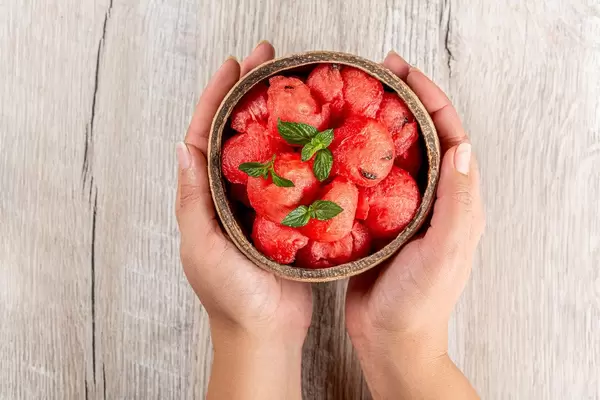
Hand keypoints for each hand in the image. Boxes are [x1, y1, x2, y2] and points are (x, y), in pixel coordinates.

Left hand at [175, 42, 310, 399]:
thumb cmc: (230, 297)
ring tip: (296, 84)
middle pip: (240, 132)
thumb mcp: (202, 247)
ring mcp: (264, 203)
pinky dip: (304, 148)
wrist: (265, 332)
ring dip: (280, 114)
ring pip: (270, 147)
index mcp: (206, 197)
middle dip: (252, 93)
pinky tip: (319, 130)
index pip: (206, 135)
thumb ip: (193, 200)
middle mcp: (233, 193)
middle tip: (270, 60)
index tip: (234, 66)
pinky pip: (296, 174)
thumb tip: (182, 147)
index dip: (218, 98)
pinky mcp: (291, 215)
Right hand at [345, 52, 484, 398]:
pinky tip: (335, 144)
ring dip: (378, 123)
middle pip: (422, 136)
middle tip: (376, 73)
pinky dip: (357, 155)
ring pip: (394, 154)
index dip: (429, 98)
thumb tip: (463, 146)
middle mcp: (434, 198)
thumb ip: (458, 201)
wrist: (390, 340)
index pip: (450, 135)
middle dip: (403, 100)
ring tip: (355, 98)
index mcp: (457, 201)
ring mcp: (404, 209)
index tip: (402, 71)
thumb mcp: (445, 250)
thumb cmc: (419, 301)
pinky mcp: (378, 220)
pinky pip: (369, 178)